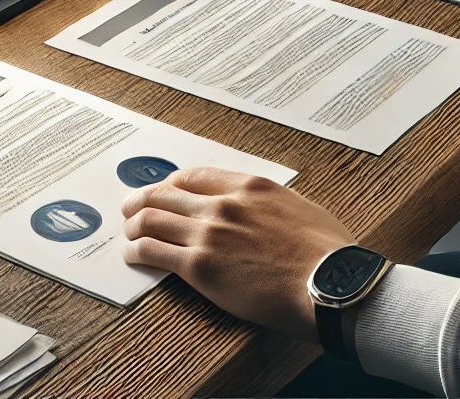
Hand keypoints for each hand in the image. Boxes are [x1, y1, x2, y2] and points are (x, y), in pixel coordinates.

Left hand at [121, 167, 356, 335]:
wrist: (331, 284)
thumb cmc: (328, 255)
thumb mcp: (301, 210)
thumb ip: (273, 206)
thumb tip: (266, 213)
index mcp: (249, 187)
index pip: (194, 176)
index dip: (171, 184)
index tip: (163, 191)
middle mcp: (223, 204)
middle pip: (164, 193)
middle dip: (141, 200)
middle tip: (130, 209)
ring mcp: (209, 233)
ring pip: (151, 219)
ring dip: (133, 226)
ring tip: (128, 234)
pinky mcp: (199, 266)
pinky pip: (153, 252)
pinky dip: (136, 251)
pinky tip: (132, 256)